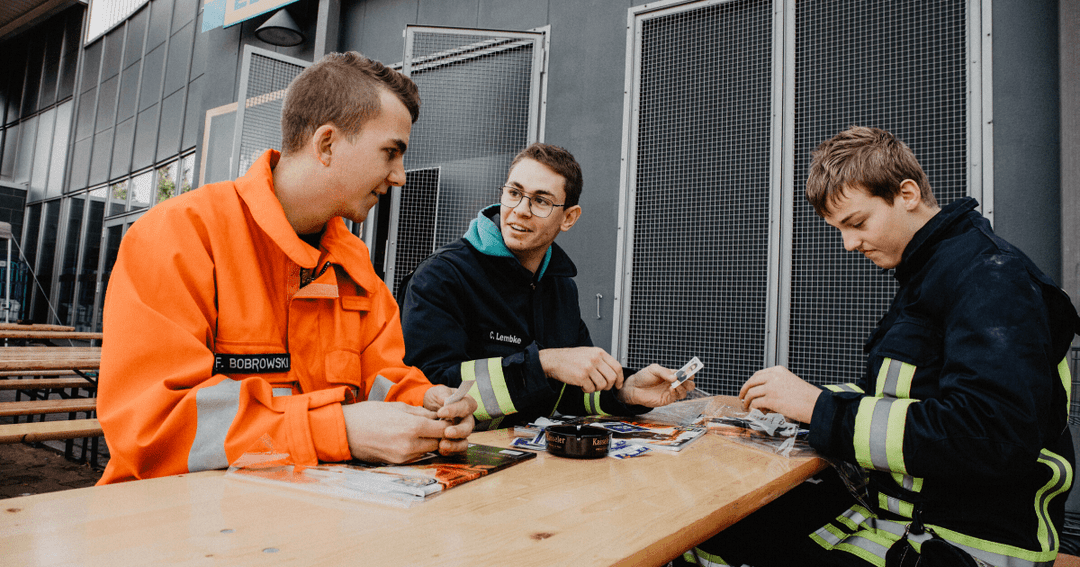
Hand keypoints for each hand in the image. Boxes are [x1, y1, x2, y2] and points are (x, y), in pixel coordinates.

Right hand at [341, 401, 466, 462]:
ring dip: (429, 441)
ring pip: (428, 450)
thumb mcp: (397, 406)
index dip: (447, 423)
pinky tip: (411, 438)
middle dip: (440, 433)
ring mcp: (403, 457)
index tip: (446, 417)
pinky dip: (418, 447)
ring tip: (422, 430)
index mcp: (412, 427)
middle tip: (436, 423)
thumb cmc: (368, 414)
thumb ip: (420, 412)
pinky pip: (416, 456)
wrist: (344, 431)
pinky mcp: (397, 463)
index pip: (443, 429)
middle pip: (438, 442)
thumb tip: (437, 415)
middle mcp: (410, 445)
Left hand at [423, 384, 477, 454]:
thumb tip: (446, 400)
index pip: (465, 406)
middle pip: (468, 426)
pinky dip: (450, 452)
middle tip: (447, 432)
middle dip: (458, 431)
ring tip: (442, 445)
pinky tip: (440, 450)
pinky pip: (457, 450)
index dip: (454, 410)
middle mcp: (467, 419)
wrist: (429, 410)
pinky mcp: (456, 443)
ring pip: (464, 441)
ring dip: (455, 445)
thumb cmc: (437, 399)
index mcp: (466, 403)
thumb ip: (442, 395)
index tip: (440, 412)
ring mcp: (462, 432)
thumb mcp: (438, 392)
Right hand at [538, 347, 623, 392]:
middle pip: (612, 378)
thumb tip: (613, 374)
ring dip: (596, 388)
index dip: (620, 378)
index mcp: (599, 352)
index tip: (618, 384)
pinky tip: (582, 385)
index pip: (617, 367)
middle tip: (602, 387)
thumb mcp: (589, 353)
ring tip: (589, 384)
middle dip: (608, 386)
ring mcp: (588, 367)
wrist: (554, 360)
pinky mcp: (581, 376)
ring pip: (602, 385)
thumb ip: (601, 361)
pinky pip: (591, 389)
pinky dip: (587, 390)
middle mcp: (595, 358)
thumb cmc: (570, 358)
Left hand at [616, 364, 693, 406]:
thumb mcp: (653, 369)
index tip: (689, 372)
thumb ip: (664, 372)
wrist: (634, 388)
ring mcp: (671, 392)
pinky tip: (671, 389)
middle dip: (689, 382)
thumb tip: (675, 377)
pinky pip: (677, 397)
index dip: (689, 373)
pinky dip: (676, 393)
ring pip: (685, 392)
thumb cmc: (643, 377)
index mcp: (672, 374)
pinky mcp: (667, 399)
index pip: (685, 374)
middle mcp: (673, 383)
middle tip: (684, 380)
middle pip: (689, 384)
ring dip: (683, 388)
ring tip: (675, 385)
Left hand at [738, 366, 821, 422]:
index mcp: (778, 371)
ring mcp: (771, 388)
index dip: (750, 382)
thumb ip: (777, 384)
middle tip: (741, 397)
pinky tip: (754, 411)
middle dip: (744, 390)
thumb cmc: (806, 397)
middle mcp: (773, 377)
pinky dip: (753, 408)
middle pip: (751, 382)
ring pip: (751, 393)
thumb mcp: (790, 383)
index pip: (758, 375)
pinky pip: (755, 403)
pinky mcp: (771, 400)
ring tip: (747, 407)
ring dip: (746, 401)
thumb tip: (764, 394)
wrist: (816, 404)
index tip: (747, 388)